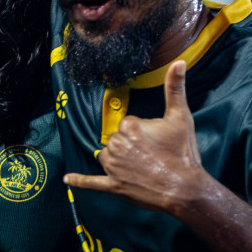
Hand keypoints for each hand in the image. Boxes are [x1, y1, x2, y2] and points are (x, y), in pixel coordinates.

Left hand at [64, 61, 208, 215]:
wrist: (184, 188)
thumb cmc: (182, 152)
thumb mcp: (180, 117)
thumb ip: (175, 88)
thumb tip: (178, 62)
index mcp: (129, 126)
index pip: (129, 124)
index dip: (144, 132)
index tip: (158, 141)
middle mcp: (116, 144)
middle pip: (118, 139)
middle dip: (132, 146)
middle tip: (154, 155)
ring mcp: (112, 166)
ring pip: (108, 156)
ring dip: (119, 160)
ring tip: (142, 168)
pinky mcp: (112, 185)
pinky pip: (91, 182)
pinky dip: (79, 181)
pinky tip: (66, 180)